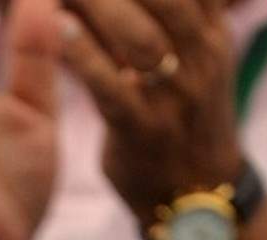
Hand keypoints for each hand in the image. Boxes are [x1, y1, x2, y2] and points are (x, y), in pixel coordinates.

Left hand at [60, 0, 248, 219]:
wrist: (196, 193)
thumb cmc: (180, 111)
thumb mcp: (194, 52)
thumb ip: (171, 9)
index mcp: (211, 29)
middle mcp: (201, 55)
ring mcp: (174, 95)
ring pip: (137, 34)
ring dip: (94, 3)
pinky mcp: (143, 132)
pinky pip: (112, 88)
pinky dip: (82, 54)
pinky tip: (55, 29)